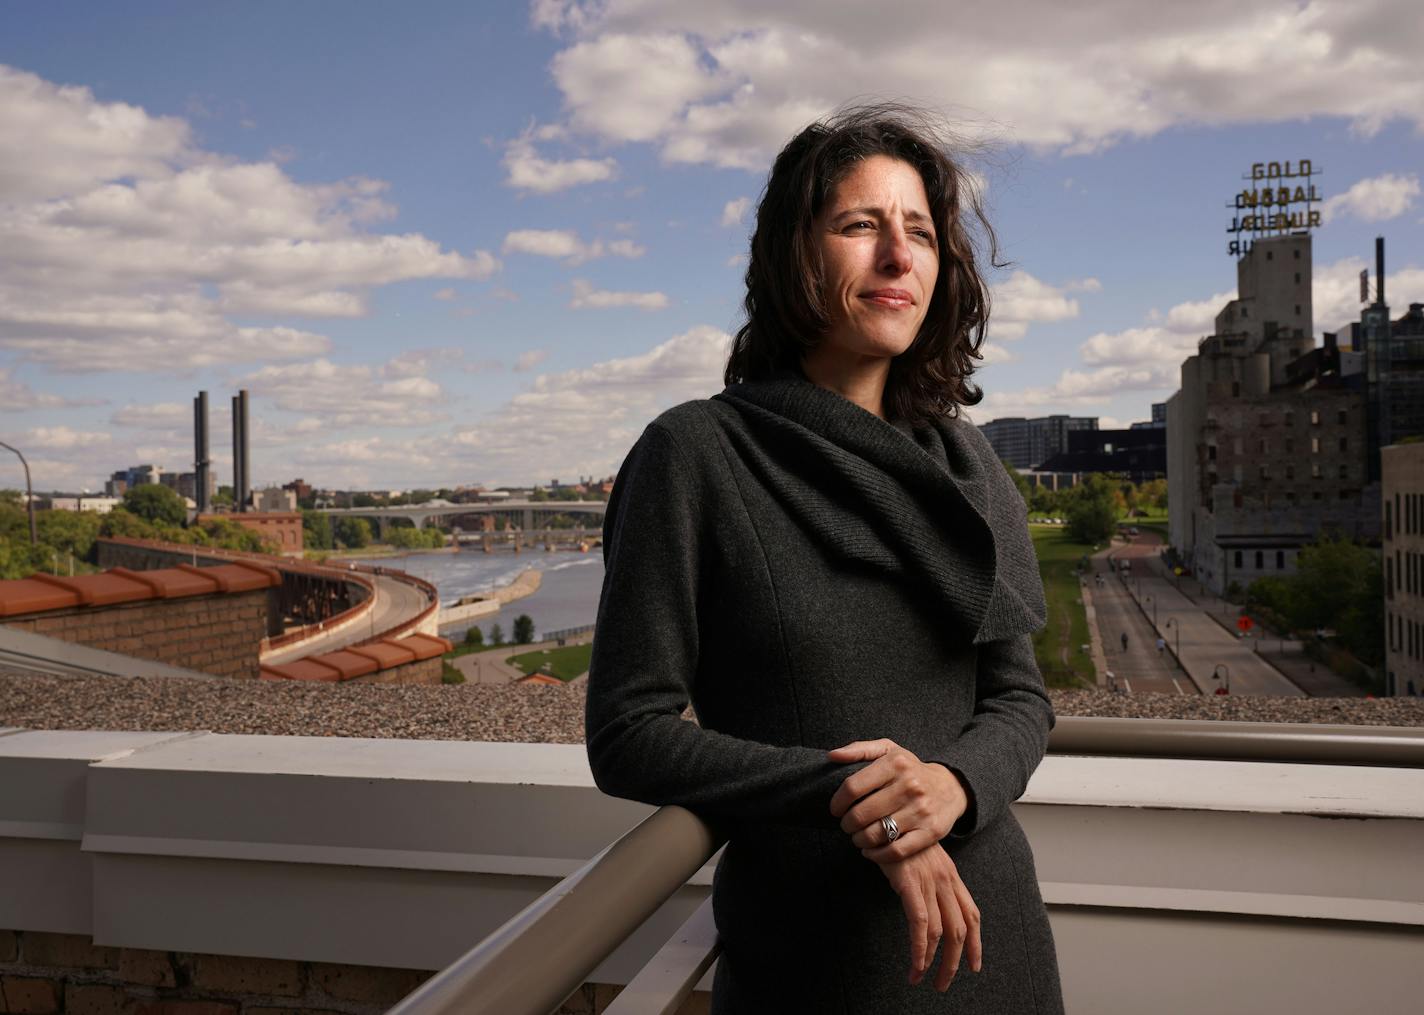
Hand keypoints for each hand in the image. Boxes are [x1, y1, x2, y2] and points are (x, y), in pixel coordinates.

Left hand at [826, 739, 968, 862]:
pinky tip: (870, 851)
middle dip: (847, 824)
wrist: (950, 787)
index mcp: (895, 763)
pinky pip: (896, 851)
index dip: (838, 802)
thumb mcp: (888, 750)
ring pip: (876, 834)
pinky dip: (877, 855)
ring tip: (857, 837)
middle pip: (862, 814)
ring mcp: (921, 810)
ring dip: (859, 840)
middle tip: (846, 825)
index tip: (836, 809)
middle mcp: (909, 786)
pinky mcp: (930, 832)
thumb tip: (833, 756)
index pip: (853, 787)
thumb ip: (859, 750)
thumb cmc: (910, 769)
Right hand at [877, 844, 981, 989]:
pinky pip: (920, 924)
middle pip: (960, 929)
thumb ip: (928, 878)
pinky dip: (920, 949)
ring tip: (921, 979)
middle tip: (944, 983)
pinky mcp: (910, 884)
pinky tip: (915, 964)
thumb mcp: (921, 857)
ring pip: (942, 933)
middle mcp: (945, 880)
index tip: (974, 966)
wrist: (884, 815)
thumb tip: (925, 902)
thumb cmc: (897, 836)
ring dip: (934, 962)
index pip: (972, 914)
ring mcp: (929, 882)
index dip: (976, 943)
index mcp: (950, 875)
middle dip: (955, 962)